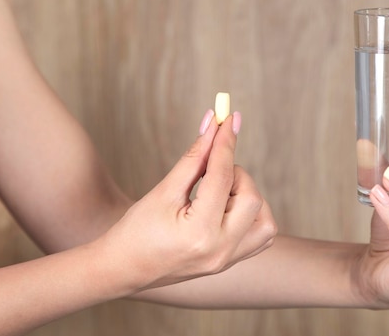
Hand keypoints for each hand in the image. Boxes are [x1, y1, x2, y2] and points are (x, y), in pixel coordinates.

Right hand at [97, 111, 276, 292]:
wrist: (123, 269)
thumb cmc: (135, 231)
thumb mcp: (163, 191)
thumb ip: (193, 159)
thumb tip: (213, 126)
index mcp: (199, 233)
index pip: (222, 177)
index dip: (225, 143)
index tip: (227, 118)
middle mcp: (220, 250)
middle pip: (252, 198)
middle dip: (236, 174)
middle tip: (211, 169)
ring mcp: (228, 260)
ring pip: (265, 221)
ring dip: (248, 196)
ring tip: (218, 193)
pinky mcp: (230, 262)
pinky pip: (261, 236)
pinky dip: (252, 215)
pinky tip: (227, 207)